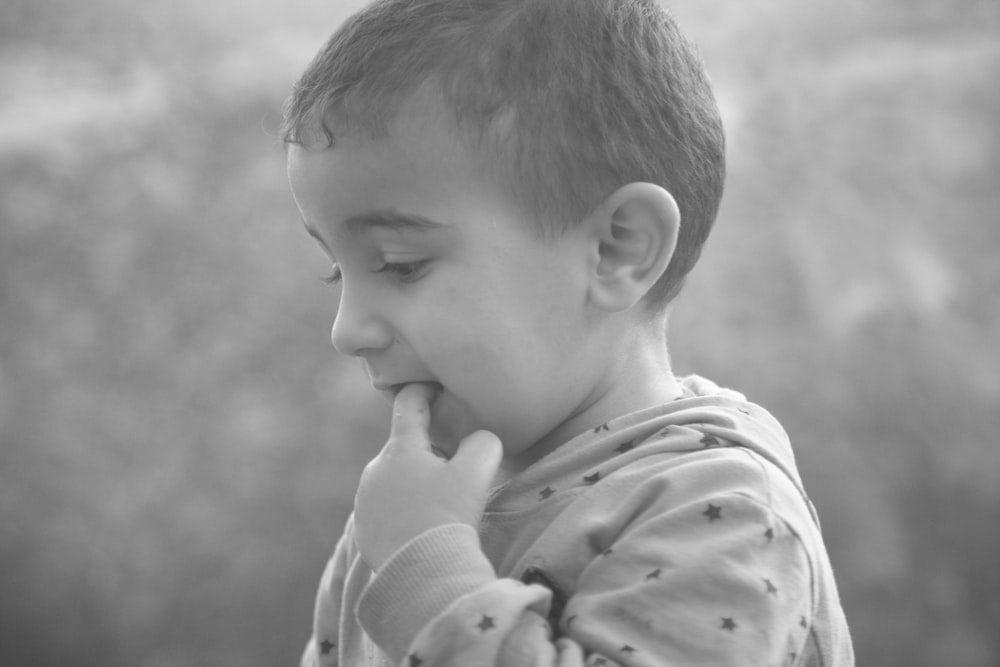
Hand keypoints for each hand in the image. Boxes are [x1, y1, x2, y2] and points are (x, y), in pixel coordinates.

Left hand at [353, 383, 502, 571]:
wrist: (423, 573)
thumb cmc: (449, 515)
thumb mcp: (478, 470)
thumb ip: (482, 442)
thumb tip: (478, 440)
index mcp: (399, 449)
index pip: (408, 404)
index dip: (424, 391)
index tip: (435, 388)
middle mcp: (375, 470)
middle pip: (405, 448)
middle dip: (428, 452)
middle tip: (455, 470)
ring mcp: (365, 500)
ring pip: (396, 479)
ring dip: (415, 483)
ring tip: (440, 505)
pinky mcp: (364, 529)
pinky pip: (387, 508)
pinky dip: (404, 510)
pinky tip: (424, 526)